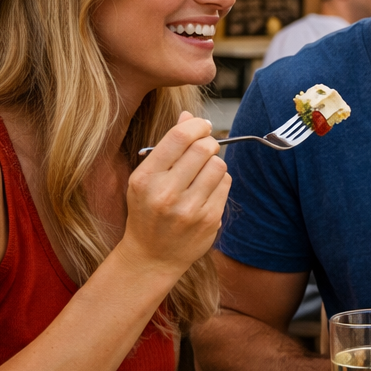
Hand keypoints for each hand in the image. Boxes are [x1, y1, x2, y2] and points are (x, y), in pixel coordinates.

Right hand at [120, 112, 229, 274]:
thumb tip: (189, 115)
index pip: (179, 137)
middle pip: (204, 148)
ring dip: (214, 162)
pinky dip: (219, 180)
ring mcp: (189, 208)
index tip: (201, 125)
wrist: (152, 255)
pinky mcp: (209, 219)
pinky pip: (225, 183)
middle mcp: (166, 193)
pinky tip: (206, 190)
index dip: (197, 125)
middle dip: (208, 142)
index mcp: (145, 178)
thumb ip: (168, 146)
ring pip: (218, 165)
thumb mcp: (146, 178)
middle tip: (204, 147)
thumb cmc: (148, 210)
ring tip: (202, 172)